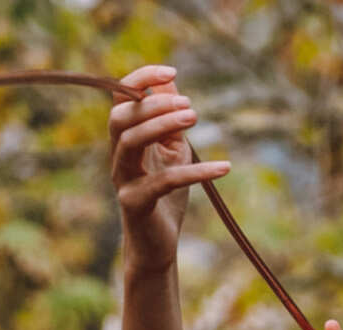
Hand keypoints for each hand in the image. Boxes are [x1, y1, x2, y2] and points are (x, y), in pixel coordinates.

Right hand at [109, 65, 229, 275]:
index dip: (141, 79)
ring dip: (162, 125)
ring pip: (130, 142)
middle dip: (154, 104)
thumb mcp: (172, 151)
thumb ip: (170, 120)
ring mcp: (124, 180)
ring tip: (194, 119)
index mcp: (125, 139)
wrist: (157, 246)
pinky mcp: (136, 203)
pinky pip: (164, 182)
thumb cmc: (165, 197)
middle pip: (121, 117)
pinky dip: (196, 172)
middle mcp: (118, 156)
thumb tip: (171, 82)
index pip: (120, 98)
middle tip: (189, 107)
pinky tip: (224, 167)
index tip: (172, 71)